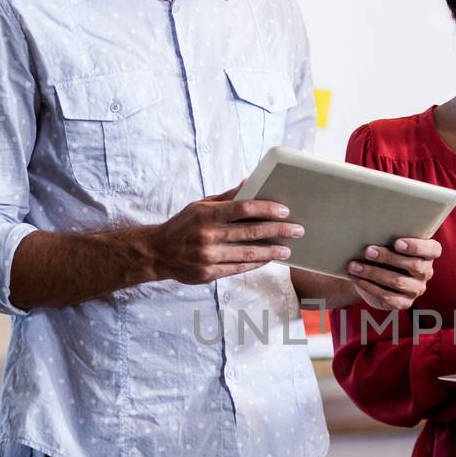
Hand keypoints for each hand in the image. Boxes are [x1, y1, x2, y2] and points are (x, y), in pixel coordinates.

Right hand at [147, 186, 303, 284]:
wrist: (157, 252)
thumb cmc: (183, 225)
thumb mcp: (199, 206)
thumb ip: (225, 197)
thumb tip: (249, 182)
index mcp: (206, 215)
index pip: (242, 208)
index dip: (266, 209)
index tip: (285, 210)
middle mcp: (208, 236)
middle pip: (251, 233)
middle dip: (278, 231)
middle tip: (298, 230)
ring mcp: (208, 257)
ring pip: (248, 254)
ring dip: (271, 252)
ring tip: (288, 250)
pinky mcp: (209, 274)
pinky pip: (239, 268)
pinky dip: (255, 264)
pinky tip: (268, 259)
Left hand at [346, 237, 441, 311]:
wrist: (372, 274)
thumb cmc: (383, 250)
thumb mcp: (388, 241)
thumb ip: (389, 235)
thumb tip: (372, 228)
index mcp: (428, 253)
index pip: (433, 250)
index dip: (417, 246)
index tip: (397, 243)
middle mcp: (426, 272)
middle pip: (414, 265)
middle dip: (388, 257)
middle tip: (368, 251)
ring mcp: (416, 289)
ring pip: (398, 282)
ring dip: (373, 273)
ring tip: (354, 266)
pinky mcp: (404, 303)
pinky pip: (388, 297)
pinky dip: (370, 287)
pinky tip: (357, 279)